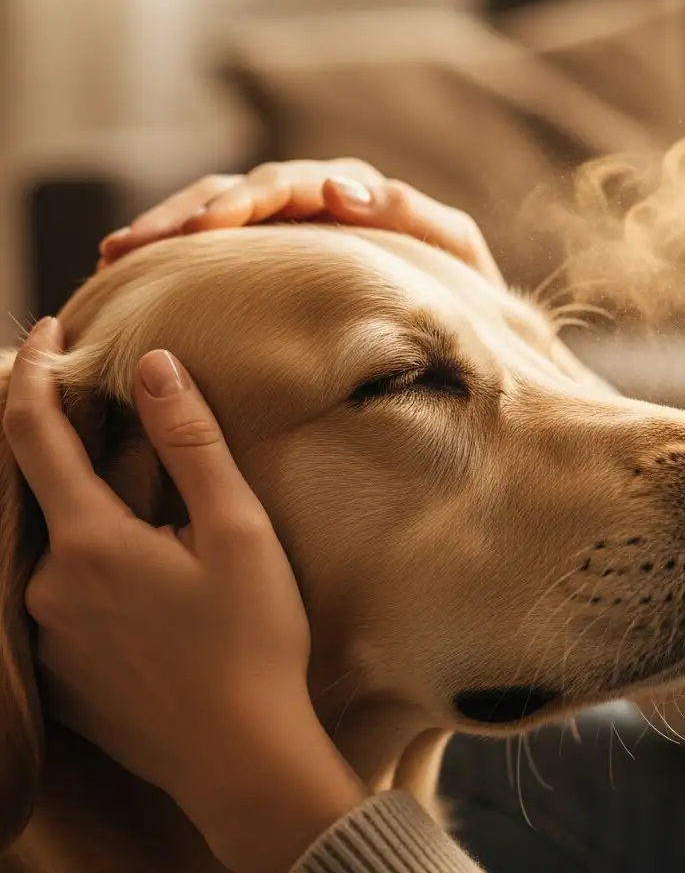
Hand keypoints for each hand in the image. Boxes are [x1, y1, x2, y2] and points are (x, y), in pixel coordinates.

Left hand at [4, 318, 365, 872]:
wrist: (240, 757)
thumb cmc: (250, 639)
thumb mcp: (236, 530)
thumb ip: (191, 442)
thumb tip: (153, 365)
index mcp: (87, 541)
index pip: (32, 431)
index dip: (36, 370)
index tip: (54, 330)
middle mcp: (47, 585)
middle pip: (57, 489)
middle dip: (97, 449)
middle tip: (153, 433)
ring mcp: (50, 634)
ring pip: (69, 542)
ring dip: (110, 512)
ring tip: (179, 528)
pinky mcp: (64, 670)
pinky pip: (72, 590)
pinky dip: (106, 561)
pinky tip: (165, 585)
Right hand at [99, 159, 503, 286]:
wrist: (469, 323)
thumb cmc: (463, 288)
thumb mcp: (453, 252)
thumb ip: (412, 216)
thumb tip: (337, 190)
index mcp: (354, 196)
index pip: (290, 184)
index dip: (247, 200)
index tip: (208, 226)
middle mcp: (313, 203)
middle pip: (240, 191)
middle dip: (189, 213)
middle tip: (141, 243)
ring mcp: (289, 231)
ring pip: (216, 214)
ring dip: (166, 228)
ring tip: (117, 252)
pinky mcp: (271, 263)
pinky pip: (216, 249)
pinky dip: (174, 254)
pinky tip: (130, 268)